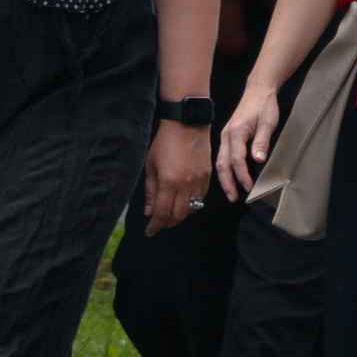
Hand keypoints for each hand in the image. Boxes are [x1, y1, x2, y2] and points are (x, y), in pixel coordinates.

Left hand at [141, 118, 212, 234]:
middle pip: (178, 216)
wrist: (187, 124)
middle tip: (159, 224)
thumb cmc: (165, 142)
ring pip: (191, 210)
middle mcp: (185, 185)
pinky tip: (184, 203)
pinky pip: (200, 199)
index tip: (149, 231)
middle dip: (167, 223)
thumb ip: (150, 190)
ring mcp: (198, 182)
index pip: (162, 213)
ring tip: (170, 215)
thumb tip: (149, 211)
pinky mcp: (207, 177)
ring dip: (180, 216)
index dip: (155, 226)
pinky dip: (192, 205)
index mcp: (168, 182)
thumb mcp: (151, 165)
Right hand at [214, 84, 281, 203]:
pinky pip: (222, 157)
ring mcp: (225, 136)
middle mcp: (227, 135)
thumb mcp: (268, 122)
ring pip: (220, 161)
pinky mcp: (228, 137)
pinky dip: (225, 170)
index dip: (242, 175)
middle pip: (223, 164)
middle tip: (234, 197)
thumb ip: (262, 141)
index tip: (249, 187)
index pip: (236, 159)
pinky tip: (230, 178)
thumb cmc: (263, 105)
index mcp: (236, 132)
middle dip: (227, 182)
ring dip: (225, 178)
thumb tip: (258, 159)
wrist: (258, 90)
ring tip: (231, 192)